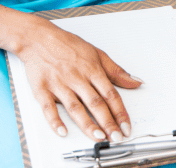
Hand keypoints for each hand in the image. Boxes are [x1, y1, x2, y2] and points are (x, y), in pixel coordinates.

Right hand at [15, 17, 141, 141]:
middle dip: (108, 122)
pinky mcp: (42, 89)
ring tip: (98, 136)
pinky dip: (55, 120)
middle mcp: (77, 78)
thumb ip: (116, 71)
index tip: (126, 126)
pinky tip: (63, 131)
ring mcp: (60, 84)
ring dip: (87, 124)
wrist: (39, 38)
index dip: (120, 112)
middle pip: (96, 103)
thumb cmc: (69, 45)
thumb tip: (136, 81)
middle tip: (116, 137)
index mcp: (92, 70)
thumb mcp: (97, 54)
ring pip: (76, 107)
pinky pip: (48, 107)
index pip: (110, 94)